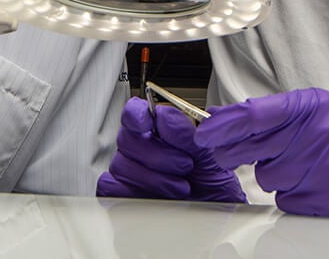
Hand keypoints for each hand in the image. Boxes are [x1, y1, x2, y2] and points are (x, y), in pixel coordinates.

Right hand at [97, 97, 243, 202]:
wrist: (216, 216)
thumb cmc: (213, 185)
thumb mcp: (210, 156)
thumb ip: (188, 133)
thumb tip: (164, 117)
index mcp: (160, 131)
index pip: (135, 112)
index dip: (137, 115)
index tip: (148, 123)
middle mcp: (142, 150)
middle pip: (126, 139)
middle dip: (158, 154)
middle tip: (185, 165)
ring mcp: (131, 173)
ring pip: (121, 165)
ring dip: (155, 178)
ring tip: (181, 187)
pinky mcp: (124, 196)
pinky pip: (111, 187)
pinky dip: (135, 192)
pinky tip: (158, 198)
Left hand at [195, 88, 328, 216]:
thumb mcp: (313, 106)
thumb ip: (269, 112)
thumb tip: (222, 118)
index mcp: (309, 108)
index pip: (253, 116)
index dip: (222, 126)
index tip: (203, 133)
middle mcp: (315, 137)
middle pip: (253, 150)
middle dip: (232, 153)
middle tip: (226, 153)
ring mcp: (322, 170)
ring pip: (268, 178)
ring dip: (274, 173)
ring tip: (300, 163)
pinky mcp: (327, 199)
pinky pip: (287, 200)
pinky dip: (292, 192)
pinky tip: (312, 181)